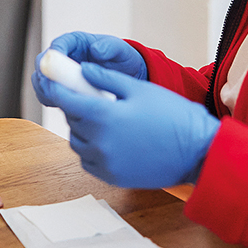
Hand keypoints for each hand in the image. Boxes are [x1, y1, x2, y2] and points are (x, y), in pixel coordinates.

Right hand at [32, 32, 145, 106]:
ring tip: (57, 99)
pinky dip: (50, 99)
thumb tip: (96, 50)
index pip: (57, 45)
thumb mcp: (120, 50)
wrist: (125, 76)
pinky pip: (47, 93)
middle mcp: (63, 56)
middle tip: (54, 89)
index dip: (53, 57)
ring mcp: (60, 73)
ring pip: (41, 80)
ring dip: (44, 90)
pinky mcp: (61, 88)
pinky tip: (61, 105)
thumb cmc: (120, 59)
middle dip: (44, 76)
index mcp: (74, 42)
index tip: (57, 70)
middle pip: (42, 63)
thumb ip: (110, 47)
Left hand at [51, 63, 219, 188]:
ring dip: (83, 128)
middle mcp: (100, 143)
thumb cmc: (173, 116)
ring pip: (78, 142)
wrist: (197, 151)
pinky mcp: (112, 177)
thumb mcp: (138, 89)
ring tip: (104, 118)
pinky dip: (91, 148)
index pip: (66, 100)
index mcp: (104, 117)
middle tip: (90, 97)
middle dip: (76, 106)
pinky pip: (89, 160)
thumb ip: (105, 78)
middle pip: (72, 120)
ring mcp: (105, 163)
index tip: (50, 81)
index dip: (55, 88)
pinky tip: (108, 138)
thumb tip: (83, 70)